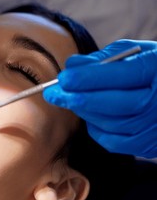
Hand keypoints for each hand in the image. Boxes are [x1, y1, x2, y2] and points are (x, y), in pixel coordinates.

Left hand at [43, 39, 156, 157]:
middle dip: (78, 98)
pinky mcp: (144, 145)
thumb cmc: (148, 71)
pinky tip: (90, 114)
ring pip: (109, 123)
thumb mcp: (133, 54)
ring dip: (84, 111)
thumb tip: (72, 65)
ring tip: (69, 99)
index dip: (89, 78)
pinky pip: (110, 141)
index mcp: (155, 70)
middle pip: (114, 104)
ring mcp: (152, 126)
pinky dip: (95, 127)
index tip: (63, 78)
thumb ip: (102, 59)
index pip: (120, 75)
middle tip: (52, 93)